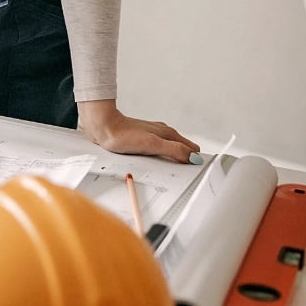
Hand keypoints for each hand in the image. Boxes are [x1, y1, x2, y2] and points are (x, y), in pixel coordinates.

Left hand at [77, 99, 199, 163]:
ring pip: (172, 151)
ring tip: (180, 173)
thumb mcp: (152, 144)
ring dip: (176, 161)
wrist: (102, 127)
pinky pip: (159, 152)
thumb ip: (173, 150)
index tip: (202, 172)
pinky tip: (160, 166)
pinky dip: (164, 160)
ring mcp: (152, 137)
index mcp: (168, 134)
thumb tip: (194, 157)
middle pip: (183, 150)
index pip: (192, 148)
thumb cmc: (123, 134)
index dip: (197, 160)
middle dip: (189, 162)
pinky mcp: (142, 141)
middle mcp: (162, 134)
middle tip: (193, 178)